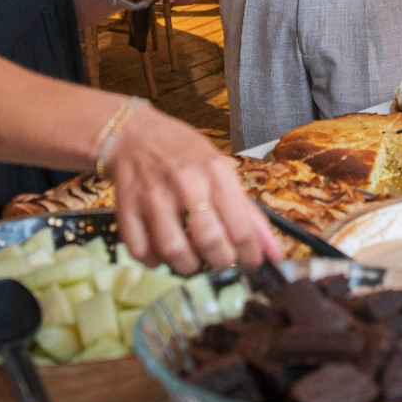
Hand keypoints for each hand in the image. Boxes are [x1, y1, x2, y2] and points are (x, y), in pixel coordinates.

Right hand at [108, 105, 277, 273]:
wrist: (134, 134)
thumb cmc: (184, 153)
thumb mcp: (221, 169)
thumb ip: (248, 211)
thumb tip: (274, 252)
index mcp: (215, 171)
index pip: (241, 227)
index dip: (251, 254)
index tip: (251, 262)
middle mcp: (185, 183)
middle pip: (209, 241)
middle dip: (221, 261)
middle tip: (221, 261)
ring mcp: (153, 197)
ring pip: (174, 251)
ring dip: (188, 266)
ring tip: (193, 260)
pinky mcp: (126, 209)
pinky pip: (141, 251)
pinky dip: (154, 261)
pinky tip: (163, 252)